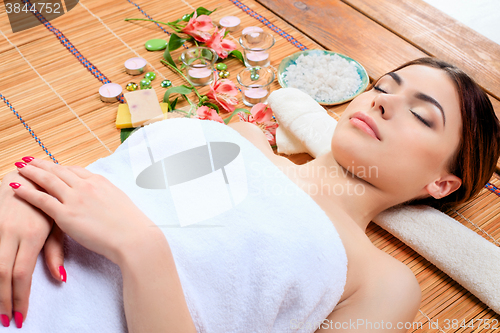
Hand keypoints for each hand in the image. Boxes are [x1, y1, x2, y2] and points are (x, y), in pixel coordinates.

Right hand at [0, 167, 64, 327]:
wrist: (26, 175)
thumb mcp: (56, 225)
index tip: (20, 316)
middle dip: (3, 300)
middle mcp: (9, 233)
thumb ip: (55, 251)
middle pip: (1, 274)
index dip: (19, 298)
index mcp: (31, 234)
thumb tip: (60, 277)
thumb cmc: (47, 201)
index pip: (21, 274)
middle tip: (7, 319)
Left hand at [9, 158, 159, 265]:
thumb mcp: (120, 202)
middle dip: (42, 164)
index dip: (60, 167)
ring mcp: (75, 199)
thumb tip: (102, 199)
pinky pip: (41, 199)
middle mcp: (86, 186)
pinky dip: (26, 192)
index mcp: (100, 182)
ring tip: (19, 167)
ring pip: (47, 180)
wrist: (134, 238)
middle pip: (58, 171)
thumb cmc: (131, 225)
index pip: (75, 170)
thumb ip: (106, 196)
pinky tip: (15, 187)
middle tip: (28, 160)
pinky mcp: (66, 215)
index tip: (51, 165)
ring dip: (31, 172)